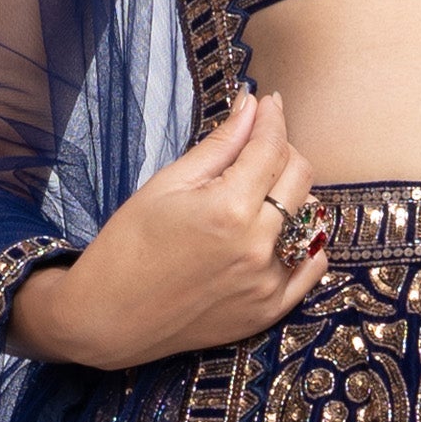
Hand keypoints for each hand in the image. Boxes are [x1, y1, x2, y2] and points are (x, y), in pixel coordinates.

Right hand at [8, 89, 327, 369]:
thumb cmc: (127, 245)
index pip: (271, 147)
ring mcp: (267, 281)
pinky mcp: (269, 310)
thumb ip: (220, 145)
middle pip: (299, 177)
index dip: (272, 118)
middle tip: (259, 148)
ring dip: (293, 197)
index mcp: (228, 208)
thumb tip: (252, 104)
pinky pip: (312, 266)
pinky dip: (306, 243)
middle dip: (283, 151)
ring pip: (310, 218)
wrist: (109, 318)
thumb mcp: (167, 184)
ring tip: (261, 194)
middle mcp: (257, 245)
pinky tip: (283, 232)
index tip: (269, 103)